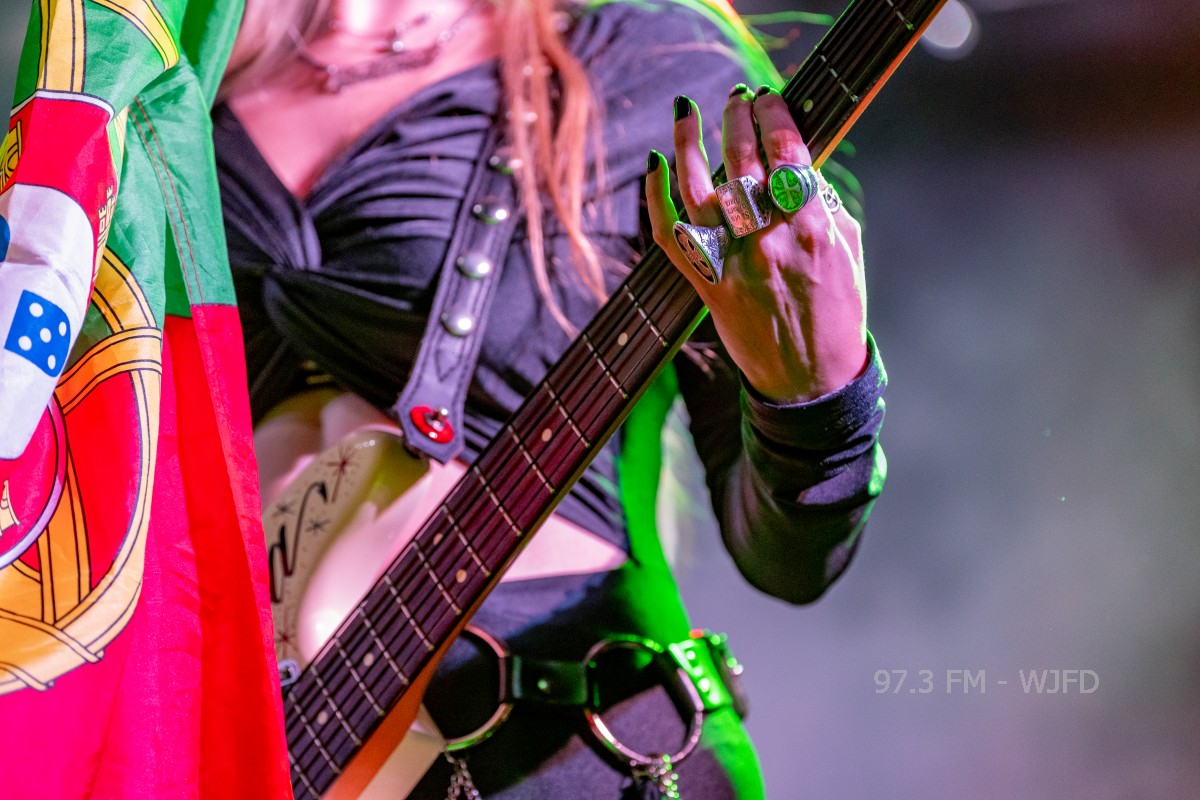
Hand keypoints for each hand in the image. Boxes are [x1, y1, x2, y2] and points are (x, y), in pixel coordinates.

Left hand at [645, 86, 868, 403]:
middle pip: (743, 162)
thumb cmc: (836, 309)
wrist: (811, 379)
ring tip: (686, 113)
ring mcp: (733, 265)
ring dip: (689, 143)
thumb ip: (821, 202)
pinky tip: (654, 164)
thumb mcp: (846, 248)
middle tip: (735, 98)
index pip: (787, 153)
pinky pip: (669, 234)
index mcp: (813, 229)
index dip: (773, 117)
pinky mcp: (705, 286)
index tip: (768, 99)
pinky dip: (655, 197)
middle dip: (736, 119)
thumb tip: (793, 159)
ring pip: (699, 189)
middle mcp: (770, 242)